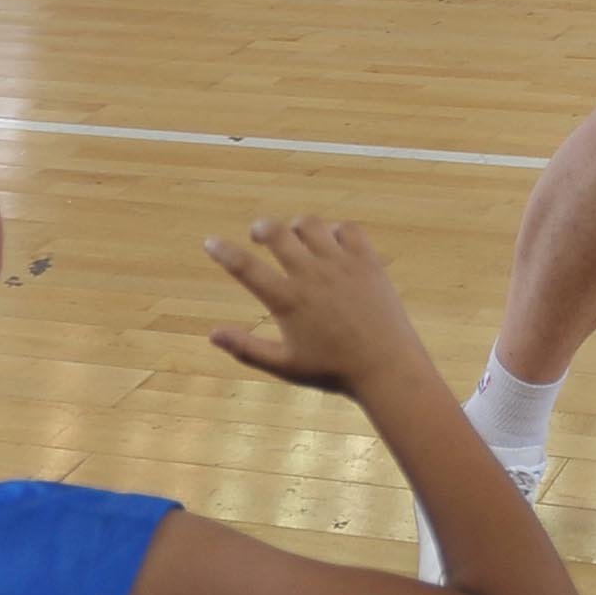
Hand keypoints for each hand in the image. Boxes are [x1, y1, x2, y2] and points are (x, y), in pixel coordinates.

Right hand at [204, 217, 435, 397]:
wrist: (385, 366)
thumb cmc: (332, 369)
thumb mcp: (284, 365)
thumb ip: (246, 348)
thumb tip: (211, 334)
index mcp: (287, 299)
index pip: (245, 267)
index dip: (223, 251)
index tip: (210, 242)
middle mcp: (311, 274)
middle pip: (276, 233)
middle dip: (261, 228)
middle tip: (258, 233)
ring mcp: (341, 263)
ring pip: (311, 225)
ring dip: (297, 226)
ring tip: (295, 235)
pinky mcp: (367, 260)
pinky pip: (348, 229)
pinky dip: (336, 230)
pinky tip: (333, 242)